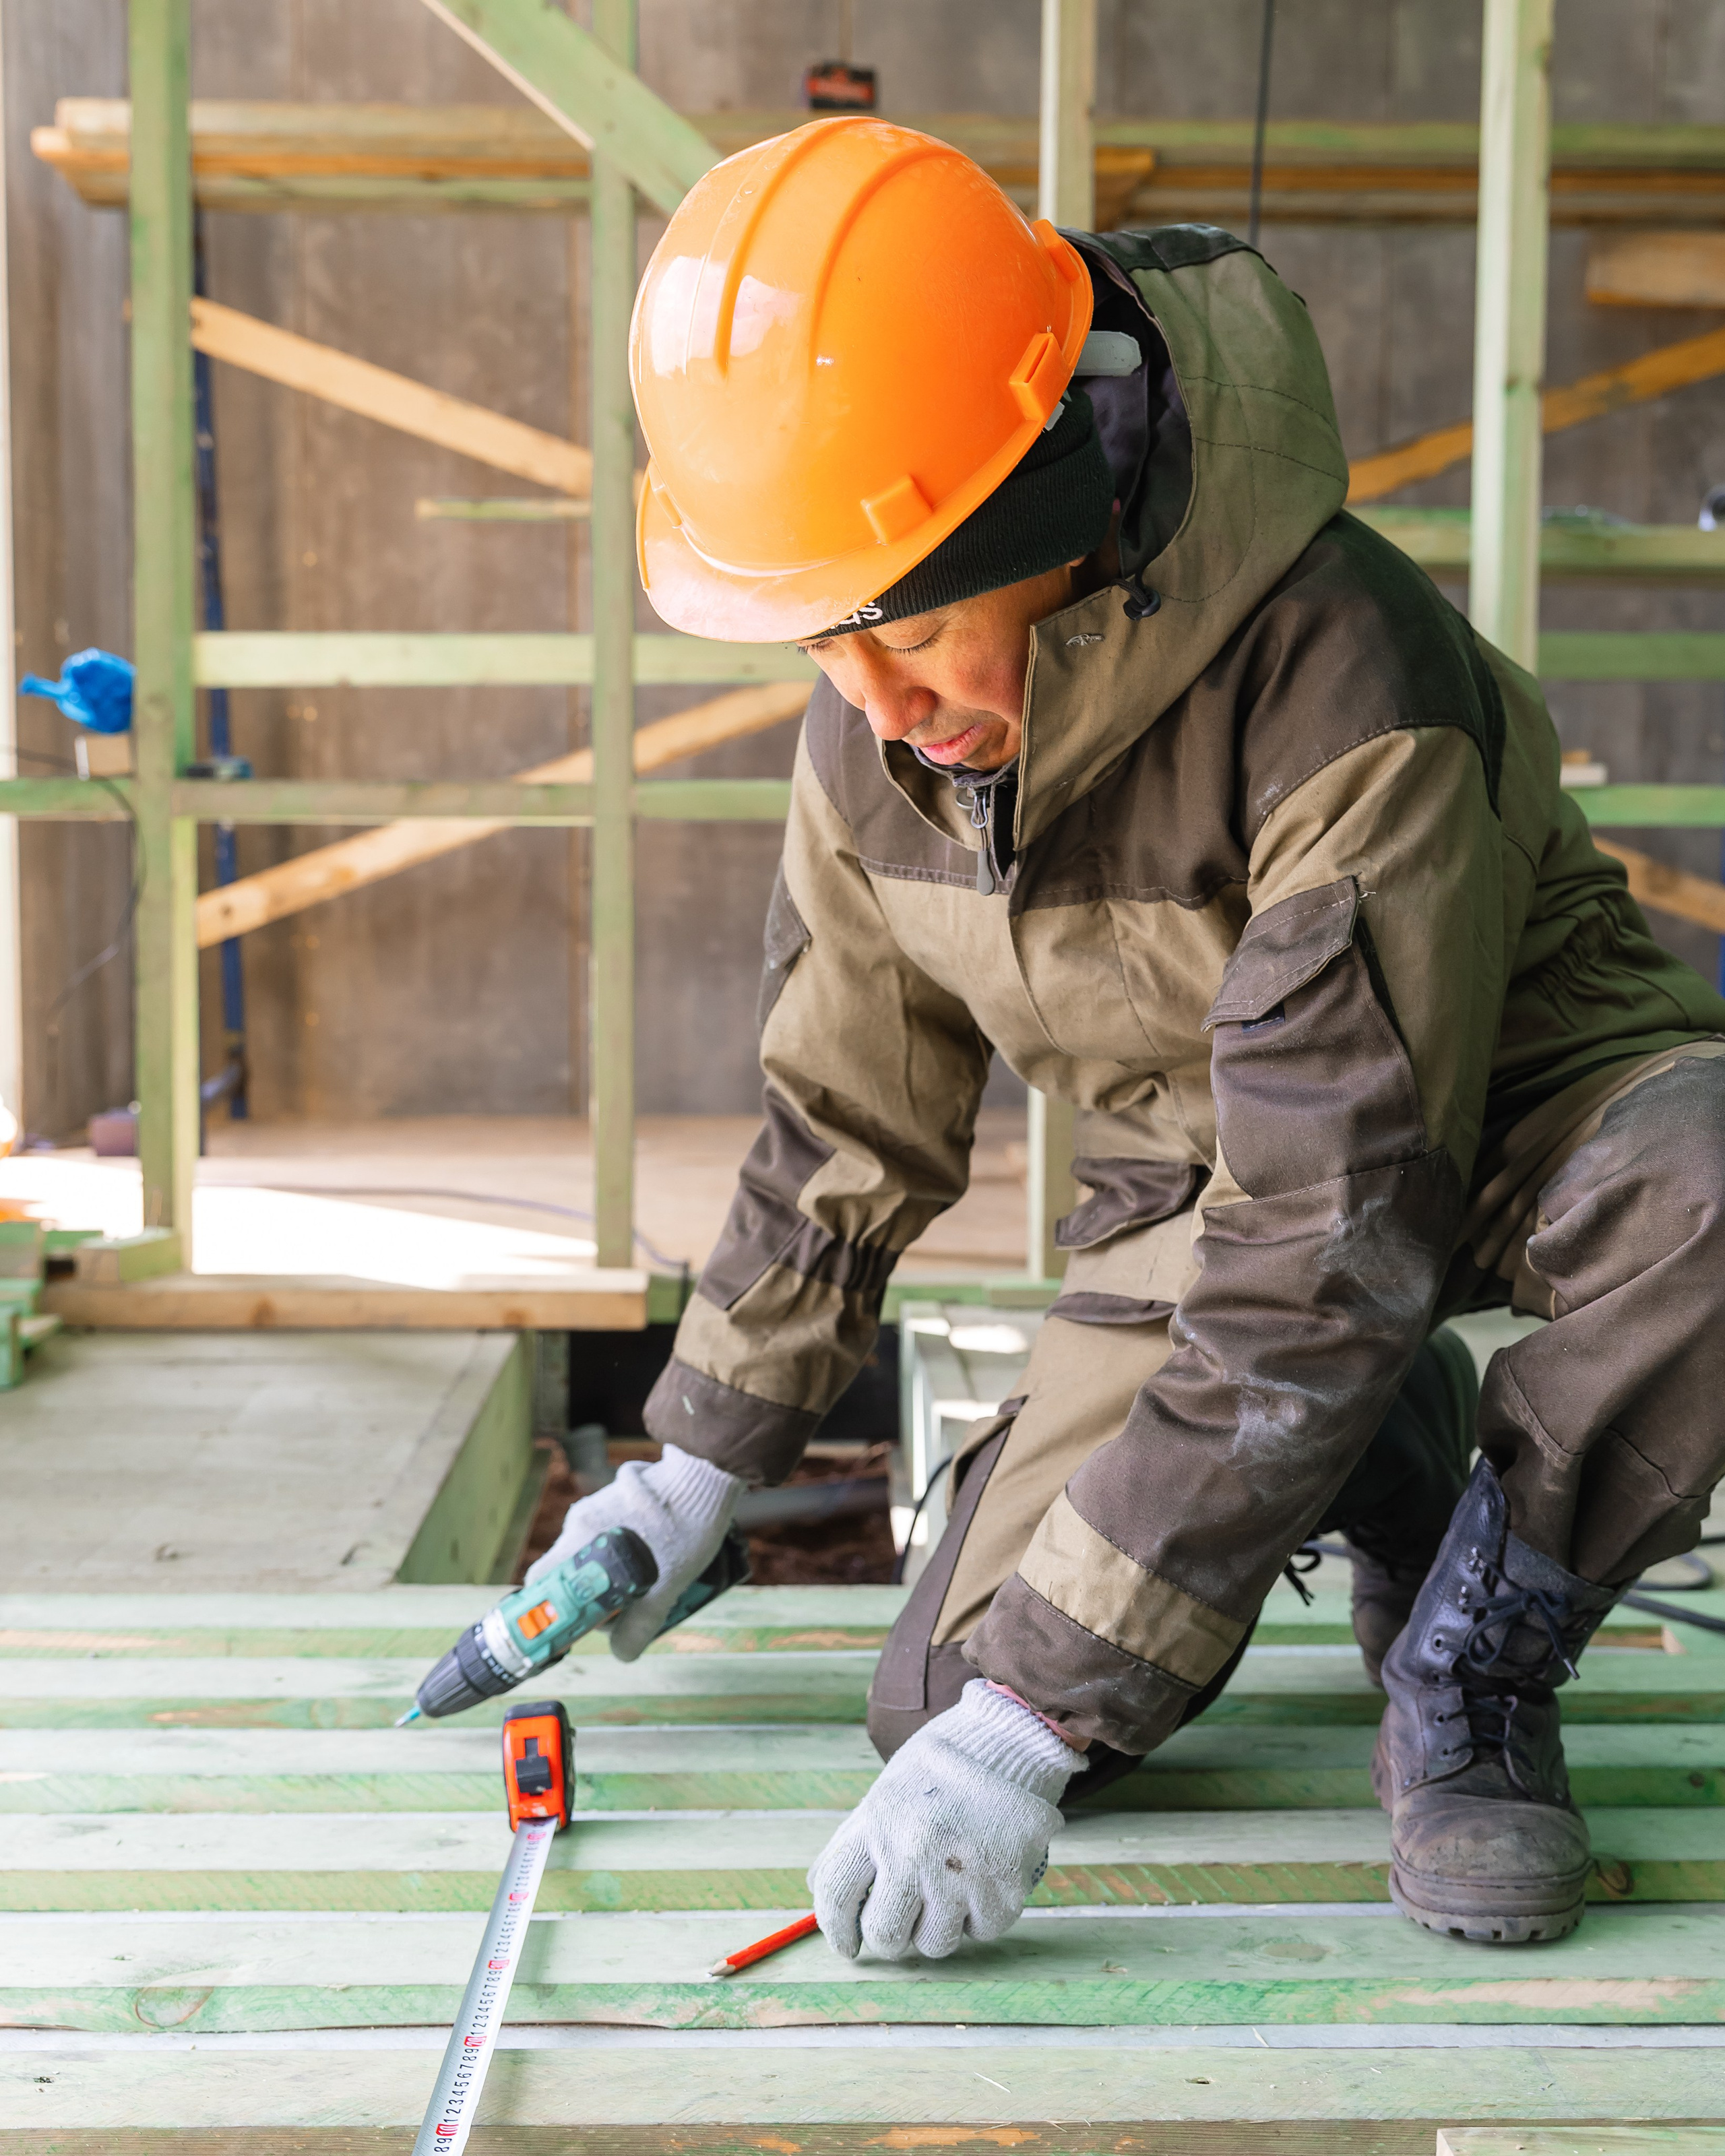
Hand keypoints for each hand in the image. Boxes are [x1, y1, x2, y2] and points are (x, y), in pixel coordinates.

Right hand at [525, 1442, 742, 1661]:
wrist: (706, 1473)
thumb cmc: (684, 1528)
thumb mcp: (665, 1588)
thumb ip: (639, 1625)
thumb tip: (622, 1654)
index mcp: (580, 1537)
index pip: (541, 1579)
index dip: (550, 1607)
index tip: (571, 1623)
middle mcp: (581, 1518)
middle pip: (568, 1569)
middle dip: (590, 1594)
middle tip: (621, 1609)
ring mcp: (598, 1503)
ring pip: (591, 1551)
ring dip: (610, 1571)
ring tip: (648, 1583)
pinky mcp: (618, 1495)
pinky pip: (609, 1532)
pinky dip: (622, 1550)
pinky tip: (654, 1556)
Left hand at [809, 1680, 1083, 1959]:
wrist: (1009, 1743)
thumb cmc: (940, 1771)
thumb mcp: (886, 1793)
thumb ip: (853, 1841)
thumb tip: (817, 1889)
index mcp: (877, 1822)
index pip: (835, 1895)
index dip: (835, 1930)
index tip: (847, 1946)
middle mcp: (913, 1850)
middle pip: (884, 1935)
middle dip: (890, 1938)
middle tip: (903, 1922)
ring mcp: (959, 1873)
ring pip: (934, 1943)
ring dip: (939, 1925)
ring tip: (950, 1884)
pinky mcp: (1003, 1888)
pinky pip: (981, 1932)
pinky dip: (980, 1914)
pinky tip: (983, 1876)